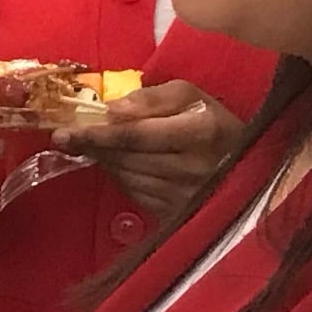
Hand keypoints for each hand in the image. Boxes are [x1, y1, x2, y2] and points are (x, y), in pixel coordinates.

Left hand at [60, 81, 239, 220]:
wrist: (247, 164)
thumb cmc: (213, 124)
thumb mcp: (190, 96)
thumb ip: (152, 98)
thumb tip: (113, 110)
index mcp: (201, 132)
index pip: (136, 136)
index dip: (97, 134)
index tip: (64, 132)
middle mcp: (194, 168)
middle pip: (127, 158)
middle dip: (94, 146)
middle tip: (66, 137)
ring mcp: (188, 197)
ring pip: (128, 177)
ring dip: (105, 161)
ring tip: (95, 146)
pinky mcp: (180, 214)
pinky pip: (136, 194)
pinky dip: (121, 177)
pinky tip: (121, 164)